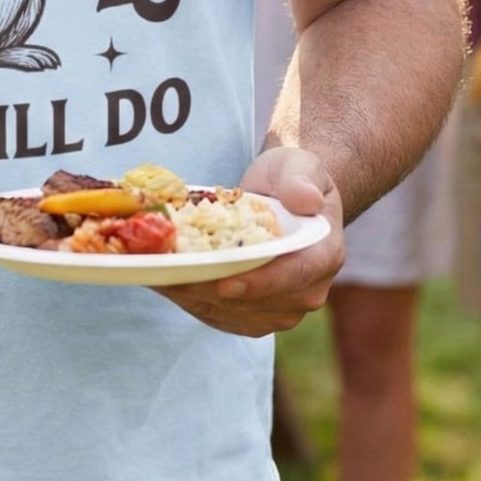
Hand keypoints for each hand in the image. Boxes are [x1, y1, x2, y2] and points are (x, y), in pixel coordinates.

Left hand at [153, 147, 343, 336]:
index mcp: (323, 255)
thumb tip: (305, 200)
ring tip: (156, 272)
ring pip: (229, 312)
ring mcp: (278, 308)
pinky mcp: (250, 315)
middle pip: (255, 301)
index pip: (295, 276)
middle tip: (170, 273)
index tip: (225, 285)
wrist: (283, 197)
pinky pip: (215, 314)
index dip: (260, 284)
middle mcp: (306, 291)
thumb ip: (301, 181)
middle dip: (210, 289)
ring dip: (190, 295)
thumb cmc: (291, 178)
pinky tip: (159, 278)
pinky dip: (185, 298)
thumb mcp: (300, 166)